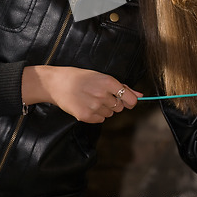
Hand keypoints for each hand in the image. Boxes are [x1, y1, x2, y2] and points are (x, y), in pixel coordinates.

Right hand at [22, 66, 142, 122]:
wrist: (56, 83)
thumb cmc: (80, 77)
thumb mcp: (101, 76)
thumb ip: (122, 87)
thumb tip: (140, 95)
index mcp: (108, 81)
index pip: (130, 99)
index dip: (130, 100)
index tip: (126, 100)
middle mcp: (103, 94)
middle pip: (120, 107)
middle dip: (113, 102)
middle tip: (100, 94)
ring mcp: (94, 106)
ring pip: (110, 114)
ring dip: (104, 108)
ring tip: (91, 98)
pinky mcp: (85, 116)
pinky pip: (100, 119)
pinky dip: (95, 115)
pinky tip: (86, 105)